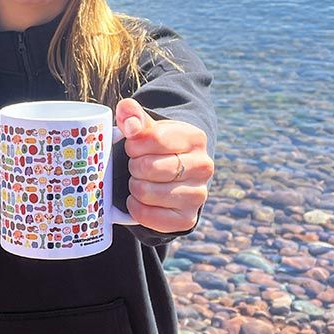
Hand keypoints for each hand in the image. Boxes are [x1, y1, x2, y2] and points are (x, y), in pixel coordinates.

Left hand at [115, 98, 213, 232]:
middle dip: (133, 166)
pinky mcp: (187, 218)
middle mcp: (203, 166)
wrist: (171, 173)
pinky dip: (136, 208)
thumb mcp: (145, 126)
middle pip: (149, 167)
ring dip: (134, 187)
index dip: (133, 144)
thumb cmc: (153, 146)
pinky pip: (149, 217)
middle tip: (136, 165)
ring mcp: (198, 194)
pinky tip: (138, 199)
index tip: (132, 147)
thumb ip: (132, 115)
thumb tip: (130, 124)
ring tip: (138, 180)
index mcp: (195, 138)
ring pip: (147, 193)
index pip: (154, 138)